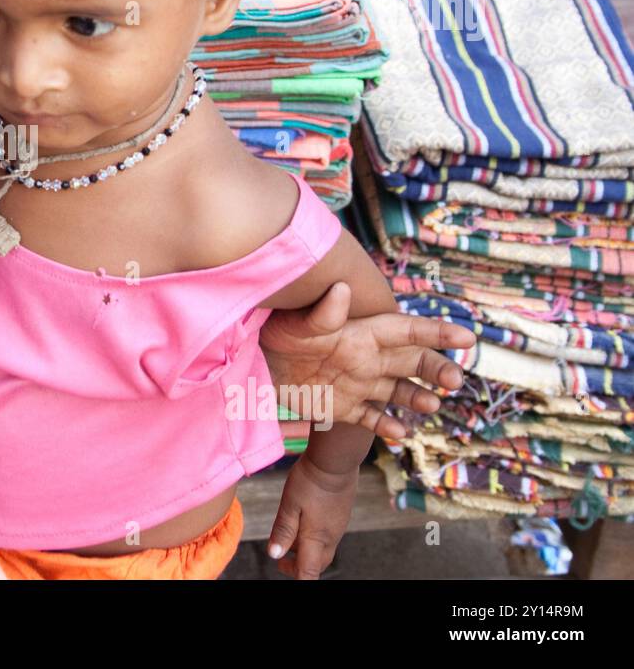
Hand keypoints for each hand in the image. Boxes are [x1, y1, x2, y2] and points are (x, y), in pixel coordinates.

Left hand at [261, 281, 472, 438]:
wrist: (255, 359)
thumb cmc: (279, 330)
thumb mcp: (298, 322)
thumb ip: (323, 312)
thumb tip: (340, 290)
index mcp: (363, 333)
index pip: (407, 330)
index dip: (437, 333)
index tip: (467, 337)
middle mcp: (368, 358)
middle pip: (413, 362)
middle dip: (436, 369)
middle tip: (454, 381)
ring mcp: (359, 384)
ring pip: (399, 391)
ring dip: (418, 398)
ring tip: (432, 405)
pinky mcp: (344, 407)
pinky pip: (372, 418)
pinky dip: (386, 426)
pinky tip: (400, 433)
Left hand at [267, 453, 358, 578]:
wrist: (335, 460)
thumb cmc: (310, 481)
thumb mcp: (289, 504)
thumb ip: (283, 530)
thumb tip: (274, 555)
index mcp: (317, 538)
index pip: (308, 571)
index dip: (294, 575)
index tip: (280, 566)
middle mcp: (331, 537)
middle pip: (317, 564)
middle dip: (299, 566)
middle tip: (282, 558)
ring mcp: (338, 527)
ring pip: (323, 550)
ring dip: (307, 551)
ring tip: (290, 537)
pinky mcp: (341, 516)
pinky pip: (329, 536)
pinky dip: (315, 538)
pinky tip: (305, 521)